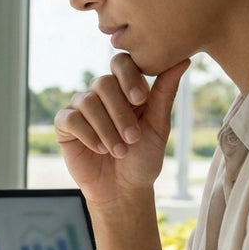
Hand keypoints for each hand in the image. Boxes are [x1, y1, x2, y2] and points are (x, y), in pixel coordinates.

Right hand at [54, 54, 189, 202]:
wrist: (123, 189)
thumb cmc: (143, 157)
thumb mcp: (158, 125)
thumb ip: (165, 92)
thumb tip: (184, 60)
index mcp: (124, 88)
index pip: (121, 63)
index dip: (128, 77)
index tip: (140, 100)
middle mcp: (100, 93)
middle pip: (103, 83)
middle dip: (120, 112)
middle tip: (133, 138)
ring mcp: (80, 108)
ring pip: (87, 102)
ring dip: (106, 128)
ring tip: (119, 151)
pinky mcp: (64, 125)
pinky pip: (70, 118)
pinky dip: (87, 134)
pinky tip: (100, 149)